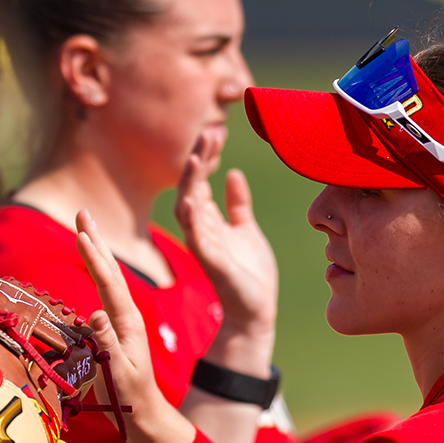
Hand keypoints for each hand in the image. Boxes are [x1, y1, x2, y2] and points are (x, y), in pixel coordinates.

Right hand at [76, 211, 195, 442]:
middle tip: (82, 212)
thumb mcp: (120, 374)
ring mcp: (119, 323)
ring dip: (94, 252)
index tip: (81, 230)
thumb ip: (108, 343)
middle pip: (108, 270)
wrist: (145, 416)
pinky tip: (90, 265)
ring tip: (84, 230)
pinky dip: (95, 274)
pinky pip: (102, 294)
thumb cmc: (131, 399)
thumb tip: (95, 312)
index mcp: (127, 323)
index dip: (94, 256)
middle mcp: (124, 317)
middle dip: (94, 241)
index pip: (108, 282)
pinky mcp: (113, 331)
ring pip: (105, 279)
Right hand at [172, 134, 277, 341]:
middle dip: (197, 160)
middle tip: (207, 133)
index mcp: (210, 220)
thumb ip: (237, 203)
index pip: (201, 180)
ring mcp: (203, 245)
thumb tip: (233, 173)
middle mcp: (201, 229)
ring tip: (196, 159)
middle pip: (191, 187)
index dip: (206, 156)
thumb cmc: (249, 272)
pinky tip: (192, 201)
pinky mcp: (211, 262)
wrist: (255, 309)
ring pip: (188, 208)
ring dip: (190, 184)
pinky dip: (192, 220)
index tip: (216, 132)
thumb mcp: (246, 229)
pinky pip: (196, 238)